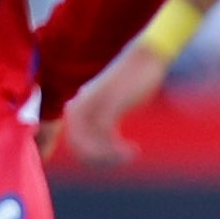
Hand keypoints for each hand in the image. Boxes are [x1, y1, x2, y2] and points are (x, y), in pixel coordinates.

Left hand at [59, 42, 166, 166]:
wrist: (145, 58)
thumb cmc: (133, 80)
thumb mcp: (111, 101)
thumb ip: (101, 117)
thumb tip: (102, 139)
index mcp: (77, 105)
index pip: (74, 143)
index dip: (92, 157)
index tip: (113, 157)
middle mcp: (80, 105)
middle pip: (78, 147)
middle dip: (99, 160)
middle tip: (121, 159)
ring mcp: (93, 105)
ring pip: (90, 145)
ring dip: (109, 157)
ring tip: (128, 156)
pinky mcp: (108, 105)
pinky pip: (105, 136)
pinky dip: (117, 150)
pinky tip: (133, 150)